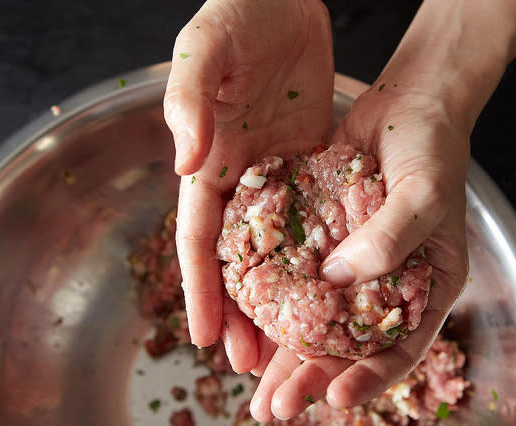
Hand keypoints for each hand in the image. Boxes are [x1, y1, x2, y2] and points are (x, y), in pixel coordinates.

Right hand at [163, 0, 333, 372]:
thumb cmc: (238, 13)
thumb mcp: (205, 48)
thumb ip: (189, 101)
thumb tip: (186, 164)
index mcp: (208, 158)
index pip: (198, 238)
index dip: (200, 288)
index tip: (205, 336)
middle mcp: (240, 175)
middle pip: (237, 257)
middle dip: (239, 309)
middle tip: (249, 360)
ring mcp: (277, 172)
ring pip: (276, 248)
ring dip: (280, 295)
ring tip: (290, 340)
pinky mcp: (311, 161)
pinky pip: (313, 218)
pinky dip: (316, 256)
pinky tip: (328, 286)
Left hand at [249, 84, 469, 420]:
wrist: (408, 102)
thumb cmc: (433, 148)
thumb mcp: (424, 194)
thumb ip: (388, 240)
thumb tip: (338, 280)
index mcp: (424, 285)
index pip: (399, 346)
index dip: (369, 377)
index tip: (335, 398)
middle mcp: (384, 283)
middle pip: (347, 344)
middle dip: (312, 377)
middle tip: (277, 409)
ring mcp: (350, 262)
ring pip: (316, 319)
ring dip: (287, 353)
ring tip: (256, 387)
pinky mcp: (322, 238)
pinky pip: (297, 277)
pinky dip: (276, 302)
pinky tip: (249, 324)